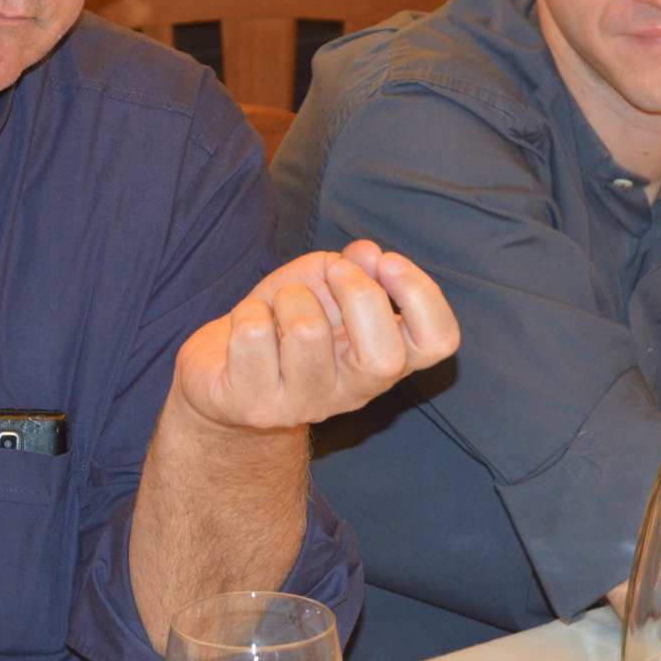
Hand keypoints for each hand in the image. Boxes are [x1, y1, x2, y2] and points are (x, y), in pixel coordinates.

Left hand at [171, 240, 458, 432]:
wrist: (222, 368)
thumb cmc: (284, 320)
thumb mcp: (324, 284)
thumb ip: (352, 267)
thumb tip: (368, 254)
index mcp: (383, 359)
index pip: (438, 342)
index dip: (422, 294)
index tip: (388, 262)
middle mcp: (352, 391)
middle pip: (385, 358)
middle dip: (357, 292)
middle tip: (334, 273)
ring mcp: (303, 405)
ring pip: (307, 332)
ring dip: (291, 295)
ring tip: (280, 305)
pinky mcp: (253, 407)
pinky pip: (254, 334)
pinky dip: (248, 311)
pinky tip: (249, 326)